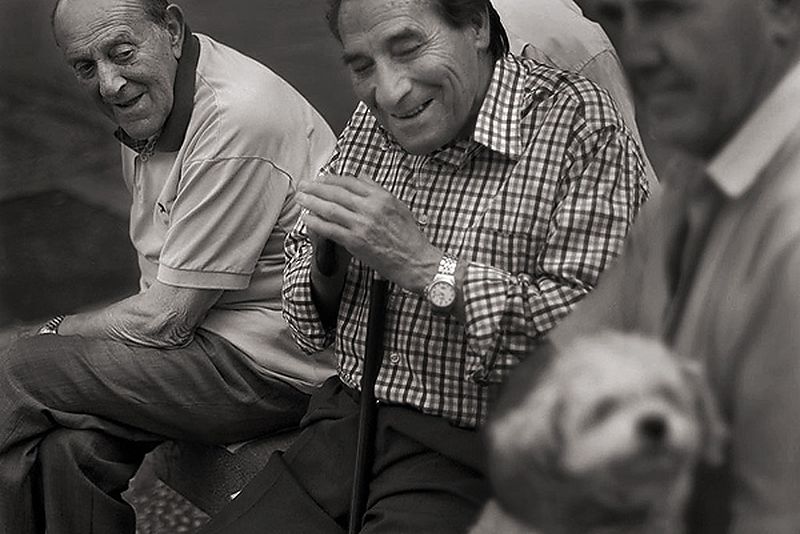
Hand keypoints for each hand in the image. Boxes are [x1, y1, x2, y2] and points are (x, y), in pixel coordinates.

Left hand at [296, 173, 440, 291]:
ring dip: (312, 202)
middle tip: (303, 185)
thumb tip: (362, 176)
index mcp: (381, 197)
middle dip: (316, 187)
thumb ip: (377, 190)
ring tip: (300, 198)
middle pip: (337, 193)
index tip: (320, 179)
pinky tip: (307, 219)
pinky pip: (331, 229)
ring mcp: (362, 225)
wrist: (415, 260)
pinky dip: (316, 223)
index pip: (350, 182)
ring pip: (330, 209)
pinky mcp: (356, 241)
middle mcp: (370, 208)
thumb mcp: (398, 206)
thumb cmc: (409, 236)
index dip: (332, 179)